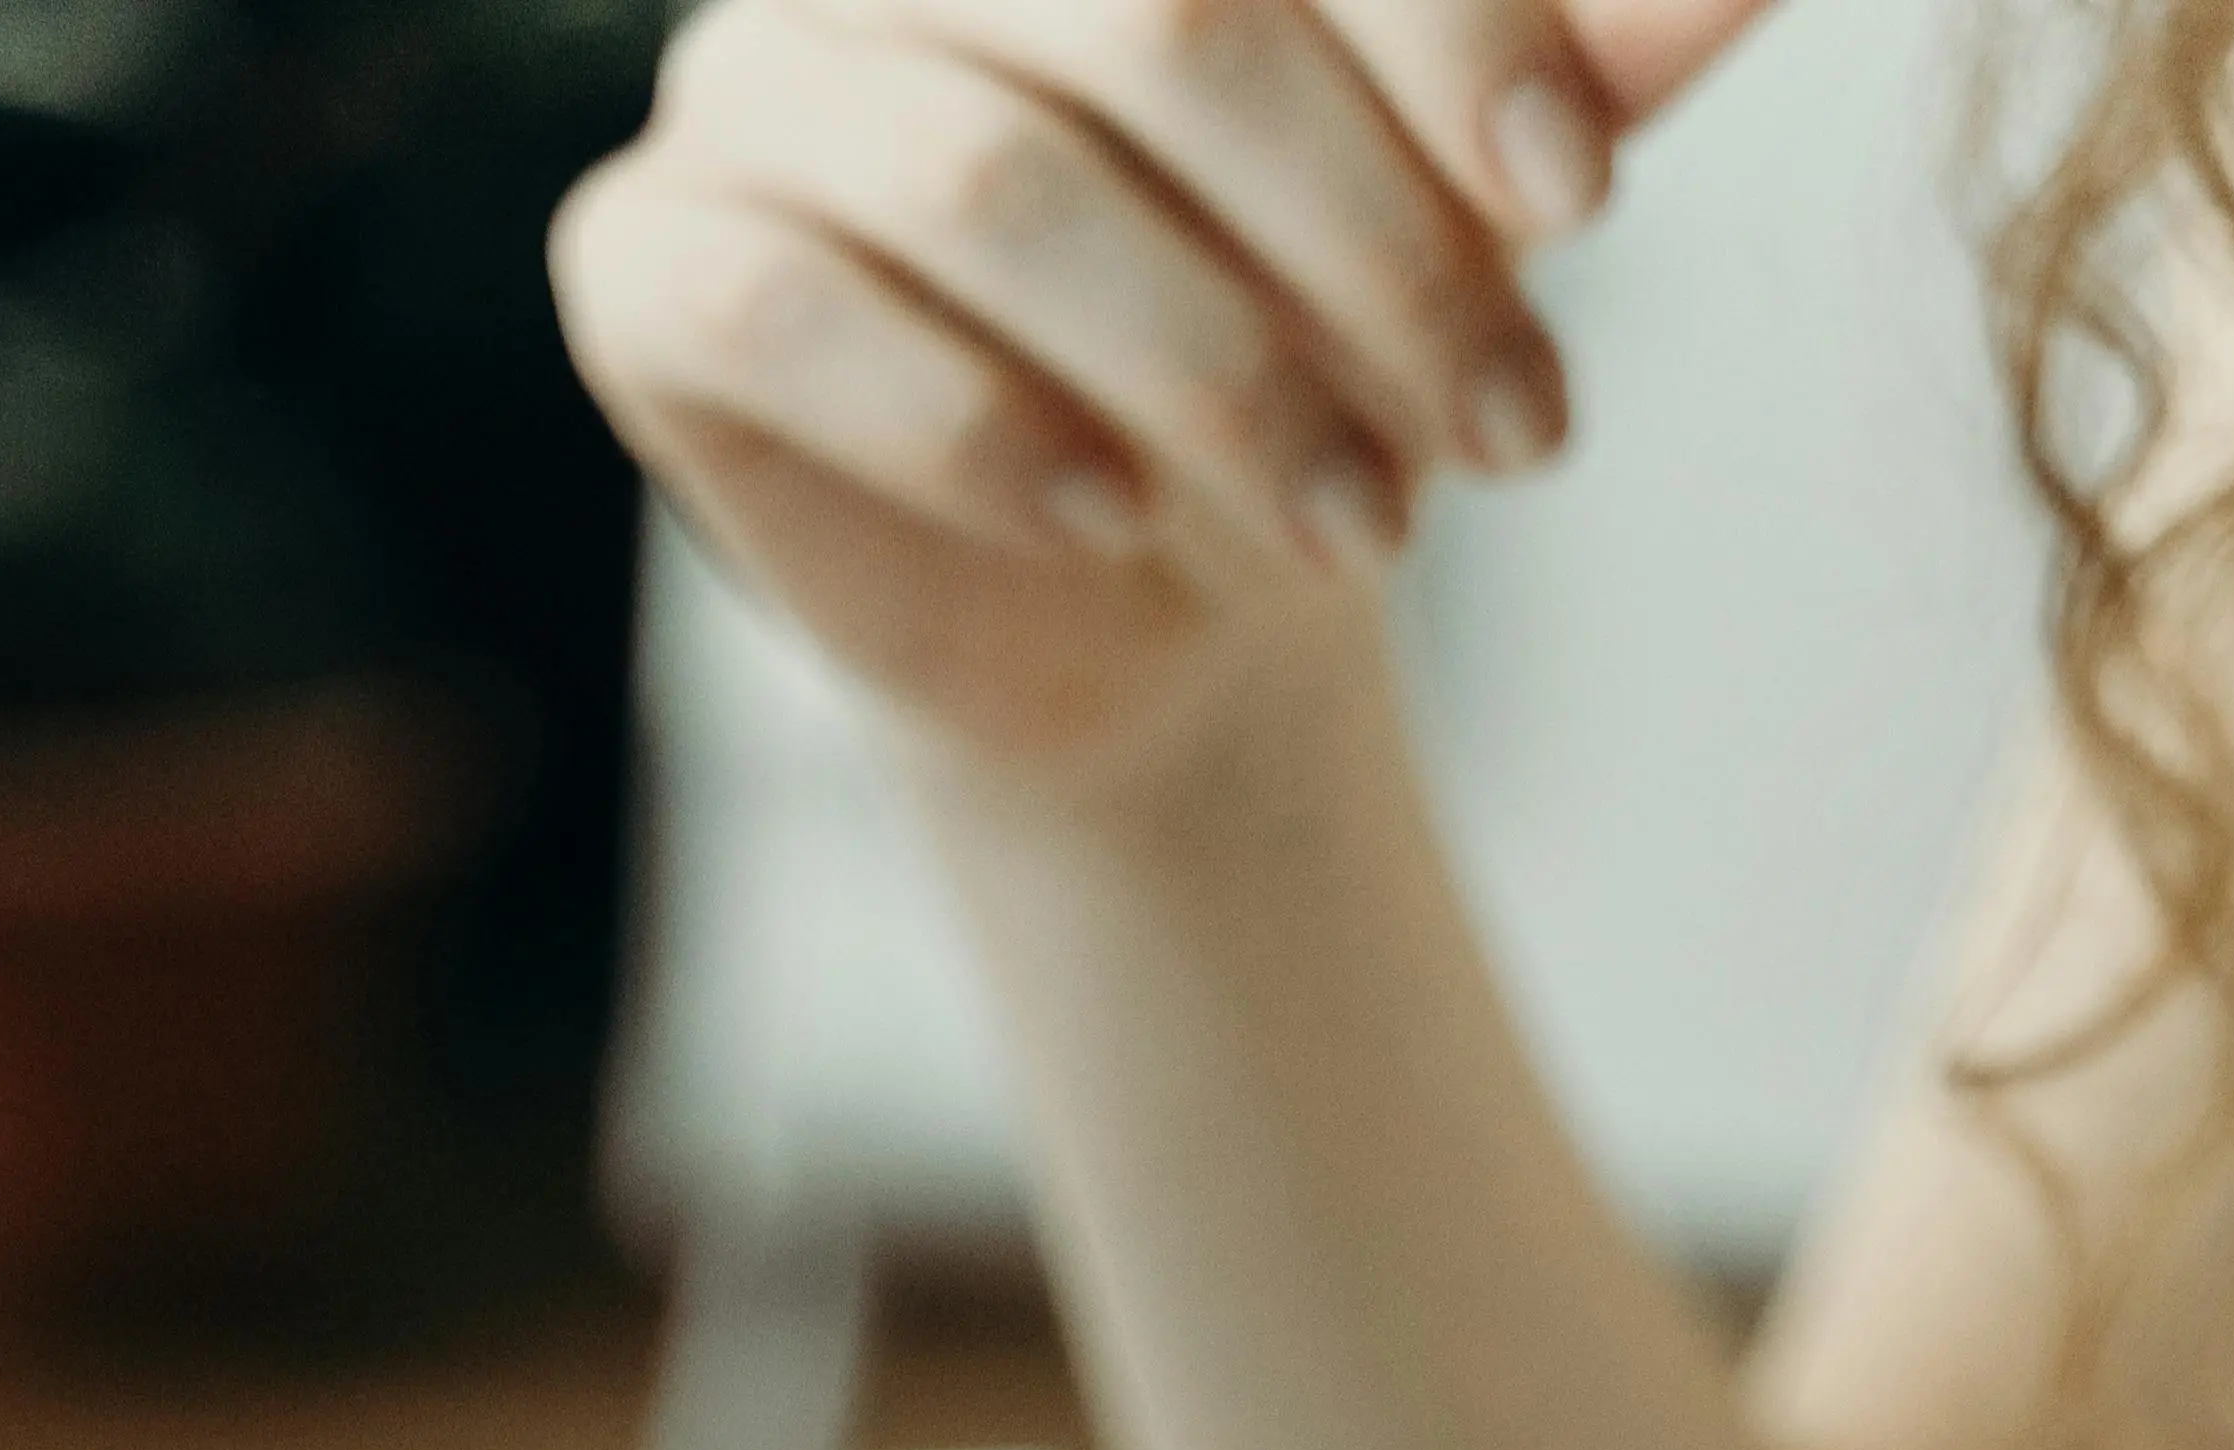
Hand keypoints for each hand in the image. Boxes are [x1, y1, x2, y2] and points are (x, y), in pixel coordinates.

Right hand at [552, 0, 1789, 792]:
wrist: (1158, 607)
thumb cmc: (1312, 347)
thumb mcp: (1475, 195)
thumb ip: (1589, 51)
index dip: (1443, 35)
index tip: (1576, 220)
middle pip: (1146, 13)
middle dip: (1352, 244)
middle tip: (1504, 440)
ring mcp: (742, 83)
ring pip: (985, 179)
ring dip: (1207, 377)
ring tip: (1353, 532)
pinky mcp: (645, 273)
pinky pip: (785, 316)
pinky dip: (976, 429)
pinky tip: (1106, 525)